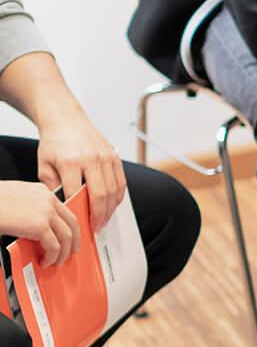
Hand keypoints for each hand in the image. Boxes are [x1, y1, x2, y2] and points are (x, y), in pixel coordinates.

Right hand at [0, 180, 79, 265]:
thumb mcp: (16, 198)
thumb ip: (30, 207)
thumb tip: (35, 224)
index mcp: (42, 192)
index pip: (64, 210)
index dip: (70, 225)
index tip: (71, 236)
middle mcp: (47, 199)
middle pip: (72, 223)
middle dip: (74, 240)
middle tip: (71, 252)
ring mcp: (46, 212)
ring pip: (66, 237)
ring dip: (62, 253)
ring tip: (55, 262)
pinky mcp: (39, 226)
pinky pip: (54, 246)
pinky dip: (51, 257)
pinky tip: (44, 261)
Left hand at [36, 111, 124, 228]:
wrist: (66, 119)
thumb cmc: (54, 142)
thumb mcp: (44, 165)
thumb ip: (52, 187)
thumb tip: (64, 205)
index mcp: (70, 162)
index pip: (75, 193)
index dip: (77, 210)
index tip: (77, 222)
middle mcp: (91, 159)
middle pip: (100, 195)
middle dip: (99, 215)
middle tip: (96, 227)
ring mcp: (106, 157)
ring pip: (114, 190)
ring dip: (111, 208)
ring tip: (104, 219)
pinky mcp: (114, 156)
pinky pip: (121, 181)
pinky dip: (119, 196)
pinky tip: (113, 204)